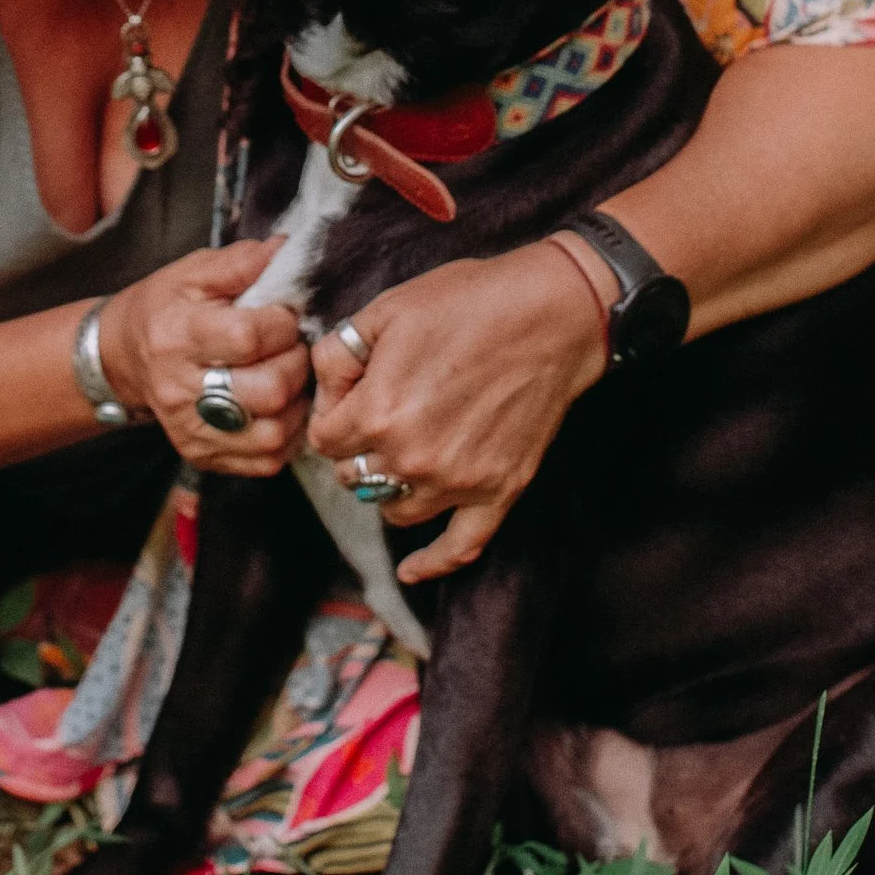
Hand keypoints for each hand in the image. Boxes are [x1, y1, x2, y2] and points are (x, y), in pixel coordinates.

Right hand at [99, 241, 309, 473]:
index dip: (282, 324)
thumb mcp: (194, 272)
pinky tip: (277, 407)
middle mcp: (181, 389)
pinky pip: (265, 460)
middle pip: (268, 391)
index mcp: (179, 335)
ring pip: (272, 433)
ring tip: (288, 377)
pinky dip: (285, 433)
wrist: (124, 356)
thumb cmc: (166, 307)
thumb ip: (242, 262)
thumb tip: (287, 250)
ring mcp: (192, 430)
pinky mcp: (201, 455)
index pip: (249, 338)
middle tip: (292, 347)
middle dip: (296, 363)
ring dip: (296, 404)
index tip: (283, 315)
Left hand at [309, 241, 609, 581]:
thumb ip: (339, 353)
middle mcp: (412, 459)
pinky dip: (432, 563)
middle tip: (379, 413)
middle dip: (357, 448)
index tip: (350, 393)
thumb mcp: (386, 309)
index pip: (324, 441)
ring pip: (395, 510)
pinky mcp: (498, 492)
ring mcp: (457, 482)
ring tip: (402, 453)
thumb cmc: (470, 302)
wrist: (551, 314)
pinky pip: (459, 547)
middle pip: (355, 477)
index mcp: (377, 414)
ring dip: (389, 486)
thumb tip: (327, 387)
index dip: (332, 413)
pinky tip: (412, 572)